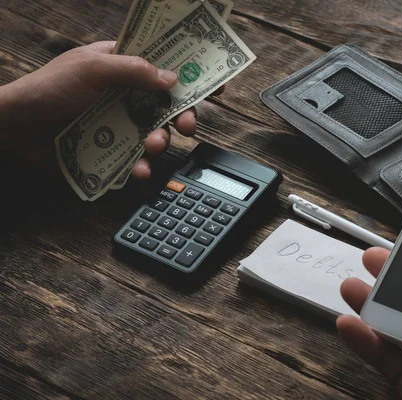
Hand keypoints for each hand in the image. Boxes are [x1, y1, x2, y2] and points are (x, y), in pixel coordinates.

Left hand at [0, 41, 223, 178]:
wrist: (14, 129)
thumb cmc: (47, 89)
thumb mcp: (91, 68)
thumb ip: (133, 70)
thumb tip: (172, 79)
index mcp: (121, 66)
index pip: (163, 64)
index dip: (190, 71)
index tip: (215, 81)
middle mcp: (124, 94)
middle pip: (167, 104)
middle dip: (182, 115)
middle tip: (187, 126)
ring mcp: (119, 122)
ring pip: (155, 133)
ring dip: (161, 141)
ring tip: (153, 146)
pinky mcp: (110, 148)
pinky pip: (136, 158)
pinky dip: (142, 166)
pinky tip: (141, 169)